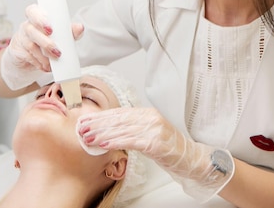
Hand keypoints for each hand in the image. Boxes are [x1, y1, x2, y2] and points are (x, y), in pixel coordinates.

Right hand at [0, 4, 83, 89]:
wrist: (30, 56)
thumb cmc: (47, 39)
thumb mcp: (59, 34)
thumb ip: (70, 31)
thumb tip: (80, 27)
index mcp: (36, 16)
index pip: (32, 11)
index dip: (39, 19)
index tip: (50, 29)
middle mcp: (27, 26)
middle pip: (31, 30)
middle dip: (45, 42)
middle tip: (57, 52)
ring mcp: (21, 39)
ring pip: (30, 45)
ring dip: (44, 56)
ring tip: (55, 61)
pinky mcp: (18, 52)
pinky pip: (28, 57)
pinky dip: (39, 63)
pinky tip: (46, 66)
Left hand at [77, 107, 233, 201]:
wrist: (192, 159)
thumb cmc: (170, 150)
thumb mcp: (149, 135)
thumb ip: (133, 130)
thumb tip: (109, 131)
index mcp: (147, 114)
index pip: (119, 113)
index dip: (101, 116)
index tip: (86, 119)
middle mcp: (150, 118)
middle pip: (118, 119)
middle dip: (97, 124)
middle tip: (81, 128)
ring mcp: (154, 128)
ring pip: (122, 129)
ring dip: (102, 133)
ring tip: (87, 137)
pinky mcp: (155, 142)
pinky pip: (131, 141)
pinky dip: (115, 141)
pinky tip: (104, 144)